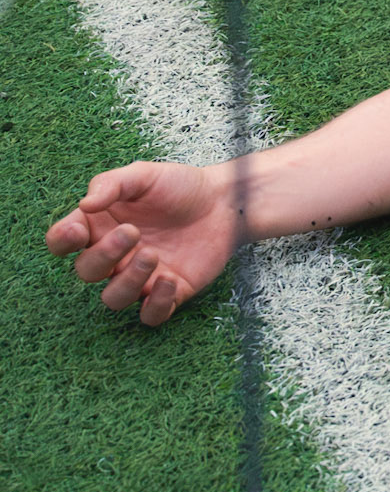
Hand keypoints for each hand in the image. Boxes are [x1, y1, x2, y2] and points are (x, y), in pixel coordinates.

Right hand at [46, 162, 239, 326]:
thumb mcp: (144, 175)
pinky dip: (155, 305)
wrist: (225, 201)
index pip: (62, 242)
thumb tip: (84, 205)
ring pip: (113, 298)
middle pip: (86, 271)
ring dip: (127, 281)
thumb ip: (111, 185)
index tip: (77, 231)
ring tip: (152, 254)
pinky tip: (169, 281)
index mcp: (100, 225)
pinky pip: (150, 315)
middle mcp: (115, 256)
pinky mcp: (168, 292)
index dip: (61, 241)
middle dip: (104, 255)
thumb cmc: (179, 186)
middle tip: (132, 232)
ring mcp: (140, 277)